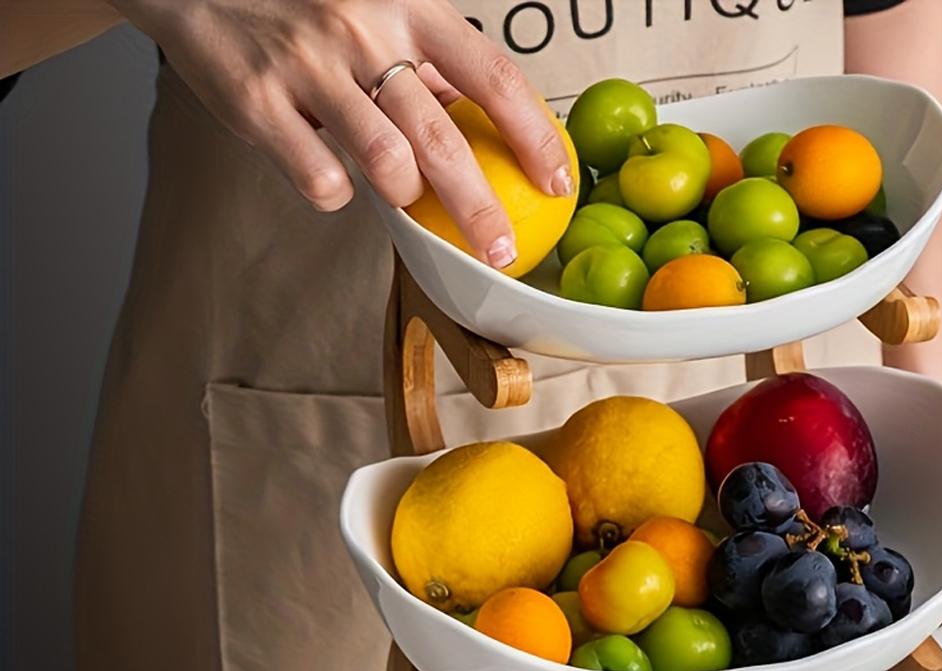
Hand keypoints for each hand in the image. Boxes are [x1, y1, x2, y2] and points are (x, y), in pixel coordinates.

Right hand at [111, 0, 571, 266]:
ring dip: (403, 195)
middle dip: (481, 210)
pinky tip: (326, 167)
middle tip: (500, 252)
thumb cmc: (301, 4)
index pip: (493, 75)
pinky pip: (322, 181)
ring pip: (386, 165)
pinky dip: (335, 192)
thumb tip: (491, 127)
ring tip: (398, 189)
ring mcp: (309, 66)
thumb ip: (428, 63)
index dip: (534, 136)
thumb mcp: (375, 11)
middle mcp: (362, 28)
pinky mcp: (259, 103)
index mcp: (408, 2)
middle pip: (444, 140)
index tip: (559, 183)